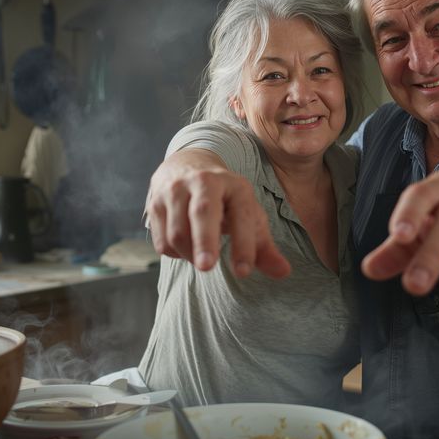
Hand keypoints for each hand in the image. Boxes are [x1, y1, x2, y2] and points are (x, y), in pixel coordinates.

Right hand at [145, 152, 290, 278]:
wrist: (188, 166)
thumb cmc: (225, 200)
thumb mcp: (248, 216)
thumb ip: (264, 247)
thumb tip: (283, 273)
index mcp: (235, 185)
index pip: (242, 214)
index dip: (243, 244)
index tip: (243, 271)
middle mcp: (205, 181)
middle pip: (203, 212)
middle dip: (205, 240)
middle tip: (207, 267)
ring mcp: (176, 189)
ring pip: (178, 231)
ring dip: (190, 255)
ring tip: (203, 256)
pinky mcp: (154, 202)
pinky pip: (161, 240)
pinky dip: (175, 253)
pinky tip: (185, 247)